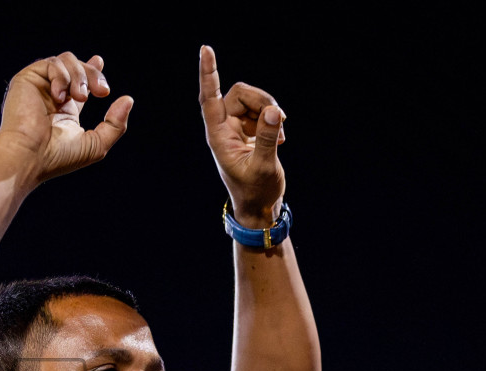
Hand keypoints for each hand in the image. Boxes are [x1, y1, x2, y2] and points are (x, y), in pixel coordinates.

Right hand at [0, 51, 132, 185]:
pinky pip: (53, 63)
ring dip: (80, 76)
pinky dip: (61, 77)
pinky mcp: (27, 79)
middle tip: (102, 92)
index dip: (91, 69)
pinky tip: (58, 97)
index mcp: (64, 110)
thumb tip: (128, 99)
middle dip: (94, 75)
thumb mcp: (95, 145)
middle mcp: (51, 96)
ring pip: (67, 61)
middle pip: (78, 68)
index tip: (99, 60)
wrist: (29, 156)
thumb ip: (115, 125)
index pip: (78, 82)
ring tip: (79, 98)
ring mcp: (39, 86)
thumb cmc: (57, 157)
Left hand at [199, 46, 285, 228]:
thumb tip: (272, 111)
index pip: (210, 98)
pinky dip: (273, 120)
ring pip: (253, 100)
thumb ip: (266, 138)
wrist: (260, 206)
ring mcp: (235, 128)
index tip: (206, 49)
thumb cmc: (257, 191)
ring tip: (280, 137)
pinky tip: (279, 138)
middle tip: (279, 120)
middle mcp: (223, 128)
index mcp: (218, 136)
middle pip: (239, 93)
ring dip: (270, 112)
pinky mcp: (248, 130)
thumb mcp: (264, 166)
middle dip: (261, 101)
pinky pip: (261, 110)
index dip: (209, 73)